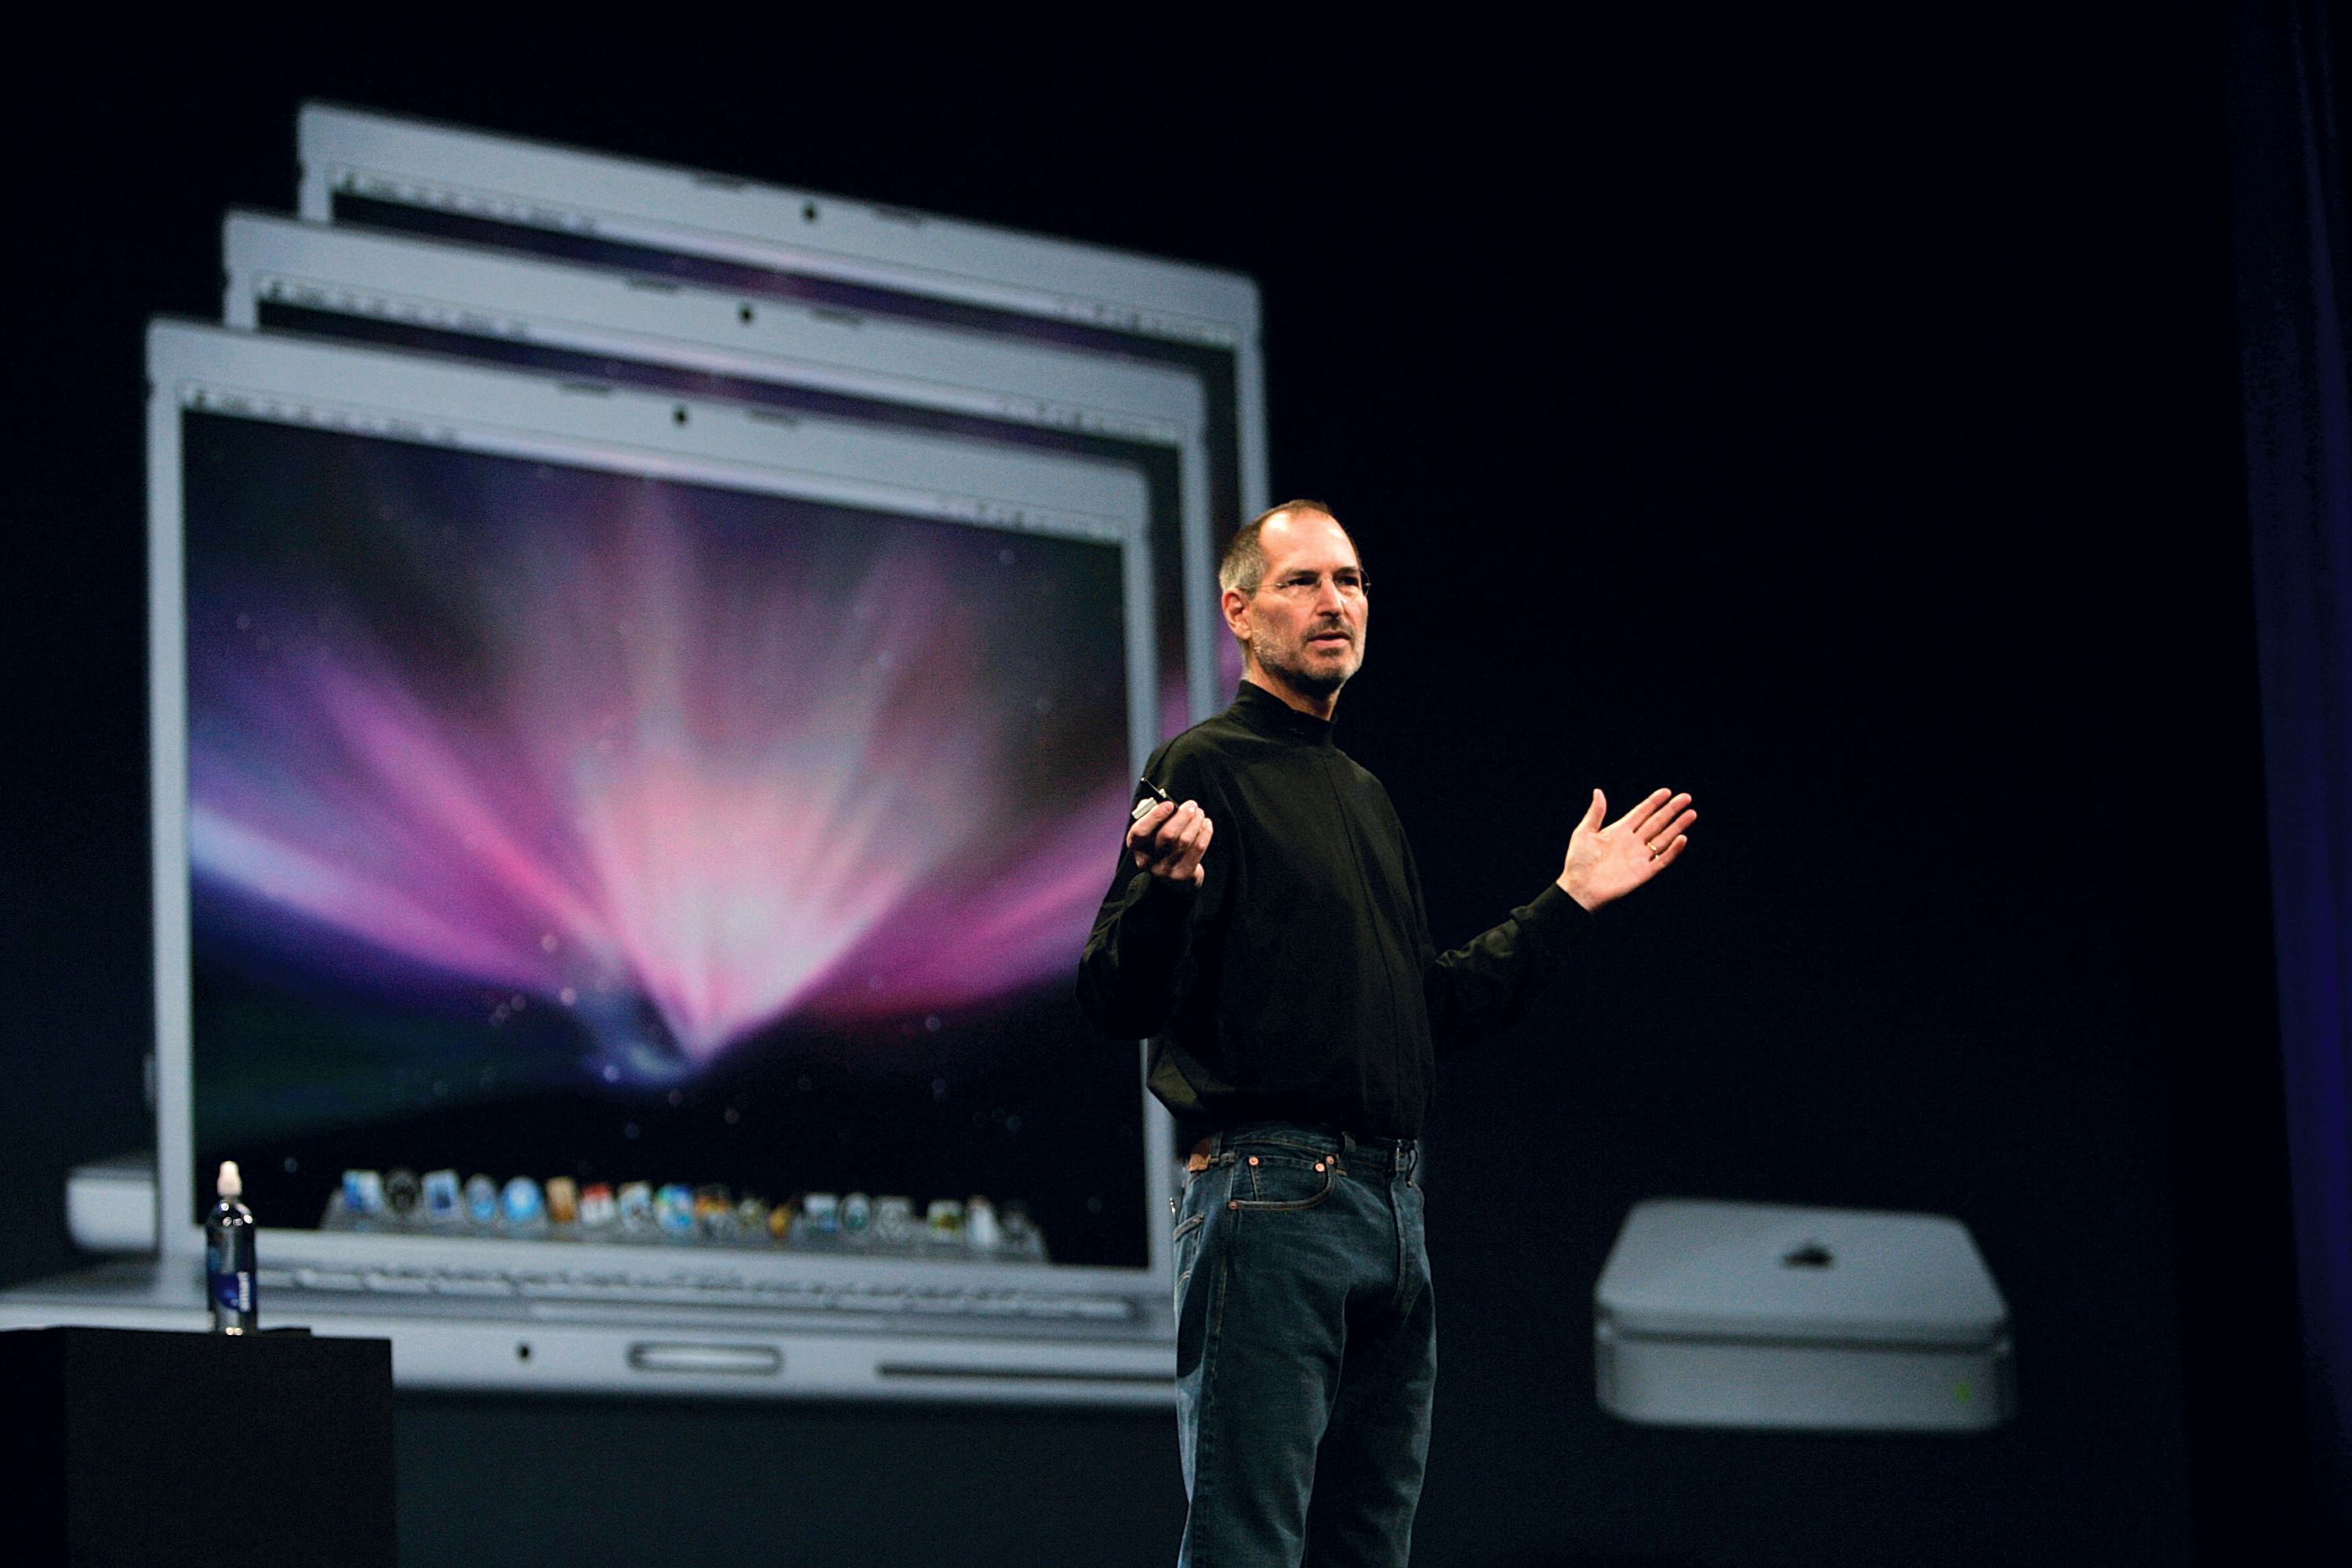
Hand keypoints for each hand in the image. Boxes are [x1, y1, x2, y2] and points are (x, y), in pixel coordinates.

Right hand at [1128, 799, 1212, 886]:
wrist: (1168, 875)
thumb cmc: (1158, 843)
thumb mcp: (1149, 829)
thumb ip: (1150, 813)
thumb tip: (1159, 802)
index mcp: (1135, 846)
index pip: (1140, 831)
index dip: (1154, 816)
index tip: (1169, 804)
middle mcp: (1148, 861)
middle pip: (1167, 835)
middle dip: (1183, 816)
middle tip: (1192, 805)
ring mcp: (1165, 870)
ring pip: (1185, 841)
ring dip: (1195, 822)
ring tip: (1199, 813)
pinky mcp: (1183, 874)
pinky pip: (1197, 849)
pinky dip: (1205, 833)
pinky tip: (1206, 824)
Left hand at [1558, 787, 1693, 910]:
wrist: (1579, 888)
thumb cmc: (1578, 862)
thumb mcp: (1584, 833)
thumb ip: (1596, 813)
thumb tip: (1598, 791)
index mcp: (1619, 831)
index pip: (1641, 813)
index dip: (1654, 802)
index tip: (1667, 791)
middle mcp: (1632, 842)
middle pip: (1656, 823)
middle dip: (1671, 810)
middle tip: (1686, 798)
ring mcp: (1639, 857)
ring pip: (1663, 838)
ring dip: (1677, 826)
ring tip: (1691, 814)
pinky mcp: (1643, 872)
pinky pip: (1662, 860)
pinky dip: (1673, 850)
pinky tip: (1682, 838)